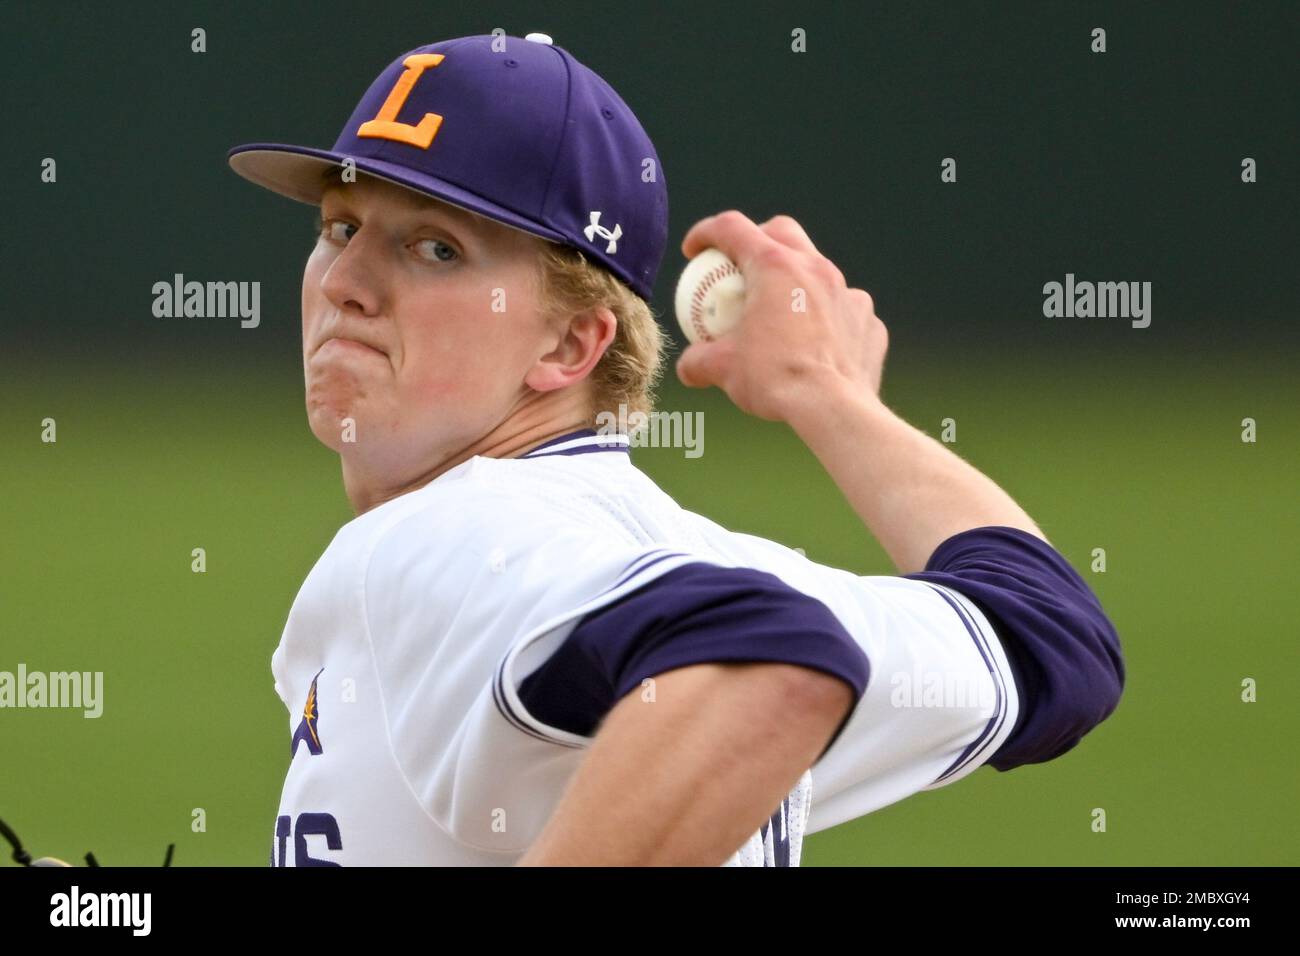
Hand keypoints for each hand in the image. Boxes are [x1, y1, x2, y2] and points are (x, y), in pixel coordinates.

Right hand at [675, 210, 887, 425]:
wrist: (833, 408)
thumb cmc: (775, 380)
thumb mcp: (723, 369)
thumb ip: (699, 361)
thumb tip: (689, 366)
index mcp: (774, 267)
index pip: (732, 228)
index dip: (706, 233)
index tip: (695, 251)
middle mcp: (814, 268)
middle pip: (781, 232)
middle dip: (756, 240)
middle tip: (740, 268)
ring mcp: (847, 292)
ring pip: (817, 269)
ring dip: (794, 281)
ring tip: (780, 311)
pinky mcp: (867, 320)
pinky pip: (842, 308)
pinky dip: (825, 317)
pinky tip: (815, 342)